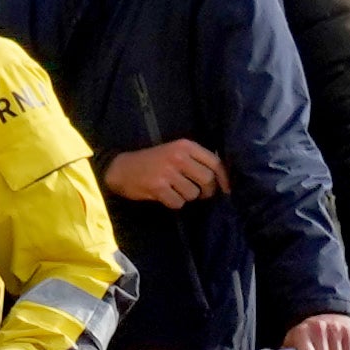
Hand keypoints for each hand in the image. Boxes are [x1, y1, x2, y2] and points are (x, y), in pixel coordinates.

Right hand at [99, 138, 227, 206]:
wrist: (122, 168)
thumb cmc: (152, 161)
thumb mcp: (175, 151)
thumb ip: (195, 160)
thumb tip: (219, 179)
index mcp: (185, 145)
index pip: (214, 162)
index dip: (224, 178)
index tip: (226, 190)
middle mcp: (178, 157)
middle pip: (207, 179)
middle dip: (207, 191)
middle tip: (200, 194)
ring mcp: (168, 172)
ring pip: (193, 193)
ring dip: (187, 197)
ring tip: (176, 191)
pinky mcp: (158, 187)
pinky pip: (178, 202)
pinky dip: (174, 203)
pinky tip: (165, 196)